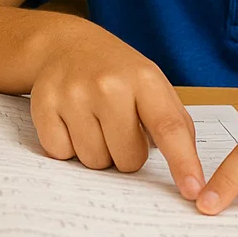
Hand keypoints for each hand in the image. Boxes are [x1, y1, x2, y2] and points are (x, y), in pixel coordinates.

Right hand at [29, 21, 204, 201]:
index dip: (183, 163)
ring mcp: (73, 94)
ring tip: (94, 122)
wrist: (66, 45)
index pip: (169, 128)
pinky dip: (68, 146)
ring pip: (94, 162)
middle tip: (118, 127)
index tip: (194, 191)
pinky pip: (62, 154)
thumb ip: (175, 124)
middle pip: (128, 160)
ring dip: (98, 152)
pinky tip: (71, 121)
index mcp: (144, 79)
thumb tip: (189, 173)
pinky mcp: (43, 105)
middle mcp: (108, 85)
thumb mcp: (153, 85)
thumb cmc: (117, 73)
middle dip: (126, 153)